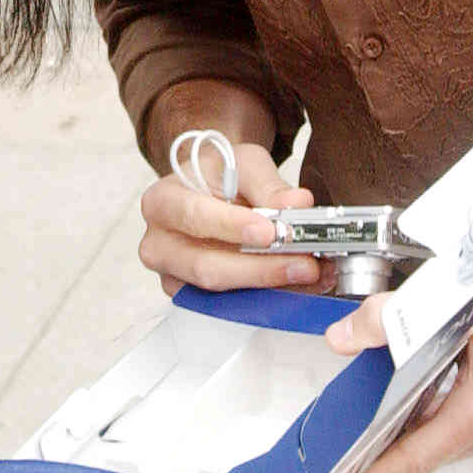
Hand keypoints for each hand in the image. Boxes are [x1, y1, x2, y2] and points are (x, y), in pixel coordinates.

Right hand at [134, 141, 325, 294]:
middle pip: (207, 267)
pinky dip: (270, 297)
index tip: (270, 232)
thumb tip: (298, 204)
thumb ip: (269, 184)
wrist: (213, 191)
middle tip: (305, 262)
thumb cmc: (222, 175)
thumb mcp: (245, 164)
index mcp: (163, 202)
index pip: (193, 216)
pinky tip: (300, 284)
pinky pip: (231, 308)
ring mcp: (174, 277)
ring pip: (221, 294)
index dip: (231, 227)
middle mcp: (160, 244)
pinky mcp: (193, 300)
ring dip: (271, 287)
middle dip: (261, 268)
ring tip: (312, 273)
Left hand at [316, 254, 472, 472]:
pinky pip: (465, 420)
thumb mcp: (445, 302)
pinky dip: (434, 414)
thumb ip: (384, 322)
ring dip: (410, 432)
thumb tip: (345, 337)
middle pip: (428, 452)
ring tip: (367, 430)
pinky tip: (411, 396)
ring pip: (447, 436)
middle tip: (342, 465)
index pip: (413, 462)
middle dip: (383, 459)